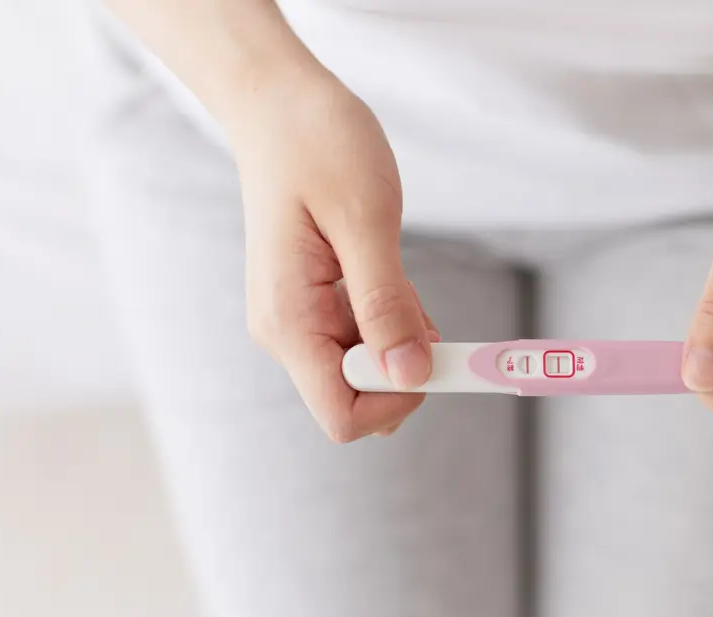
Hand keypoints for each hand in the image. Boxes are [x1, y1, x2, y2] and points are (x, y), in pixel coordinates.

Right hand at [230, 70, 436, 441]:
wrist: (278, 104)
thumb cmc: (318, 147)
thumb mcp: (364, 221)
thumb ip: (386, 304)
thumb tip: (410, 376)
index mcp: (289, 321)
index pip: (343, 416)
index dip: (398, 400)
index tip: (434, 351)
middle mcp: (285, 333)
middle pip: (357, 397)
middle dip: (404, 365)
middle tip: (417, 301)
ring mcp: (296, 319)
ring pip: (365, 368)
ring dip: (399, 336)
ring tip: (395, 269)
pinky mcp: (312, 304)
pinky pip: (361, 337)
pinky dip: (390, 316)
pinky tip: (387, 268)